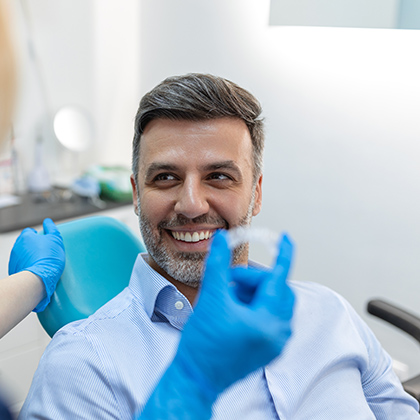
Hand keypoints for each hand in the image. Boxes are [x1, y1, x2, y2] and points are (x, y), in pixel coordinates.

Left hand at [8, 218, 64, 311]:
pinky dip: (28, 265)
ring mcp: (14, 258)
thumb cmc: (48, 258)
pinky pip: (22, 264)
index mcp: (26, 236)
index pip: (30, 231)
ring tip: (42, 262)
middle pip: (26, 243)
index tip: (45, 241)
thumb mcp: (55, 239)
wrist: (38, 278)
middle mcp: (17, 246)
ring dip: (30, 256)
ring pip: (23, 254)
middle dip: (34, 246)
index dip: (38, 235)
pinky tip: (37, 268)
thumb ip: (51, 228)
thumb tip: (48, 221)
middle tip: (45, 251)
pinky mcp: (14, 269)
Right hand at [174, 230, 294, 397]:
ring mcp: (275, 343)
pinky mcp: (268, 348)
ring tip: (228, 297)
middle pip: (276, 290)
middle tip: (231, 281)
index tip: (286, 238)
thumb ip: (218, 266)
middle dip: (254, 280)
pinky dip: (254, 305)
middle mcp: (278, 334)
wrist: (195, 378)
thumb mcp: (210, 299)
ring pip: (272, 303)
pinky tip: (233, 308)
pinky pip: (269, 316)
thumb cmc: (202, 345)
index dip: (283, 254)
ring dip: (253, 292)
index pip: (280, 279)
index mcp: (268, 322)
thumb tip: (221, 240)